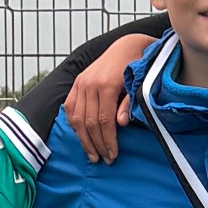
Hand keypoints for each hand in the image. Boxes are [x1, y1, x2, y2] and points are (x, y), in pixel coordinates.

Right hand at [64, 34, 154, 162]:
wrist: (126, 47)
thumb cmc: (136, 68)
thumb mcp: (137, 85)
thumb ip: (128, 104)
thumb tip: (121, 124)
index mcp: (106, 85)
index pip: (104, 121)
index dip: (108, 141)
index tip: (113, 155)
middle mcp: (90, 84)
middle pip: (89, 123)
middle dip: (97, 144)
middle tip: (104, 159)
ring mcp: (81, 83)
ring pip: (77, 118)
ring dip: (84, 140)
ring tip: (92, 155)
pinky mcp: (76, 83)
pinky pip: (70, 108)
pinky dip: (74, 124)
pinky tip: (81, 137)